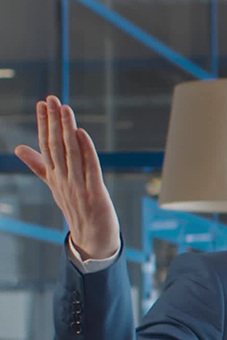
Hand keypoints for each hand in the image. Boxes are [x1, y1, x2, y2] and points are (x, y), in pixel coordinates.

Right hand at [14, 96, 119, 258]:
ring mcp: (79, 187)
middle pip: (56, 146)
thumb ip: (39, 166)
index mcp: (54, 176)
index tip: (42, 104)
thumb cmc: (76, 209)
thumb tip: (18, 147)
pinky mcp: (96, 194)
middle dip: (53, 121)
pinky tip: (82, 134)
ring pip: (71, 154)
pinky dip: (86, 151)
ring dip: (67, 130)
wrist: (92, 240)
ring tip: (65, 109)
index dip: (43, 124)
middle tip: (52, 99)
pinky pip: (90, 169)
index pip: (45, 145)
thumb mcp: (55, 185)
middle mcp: (63, 180)